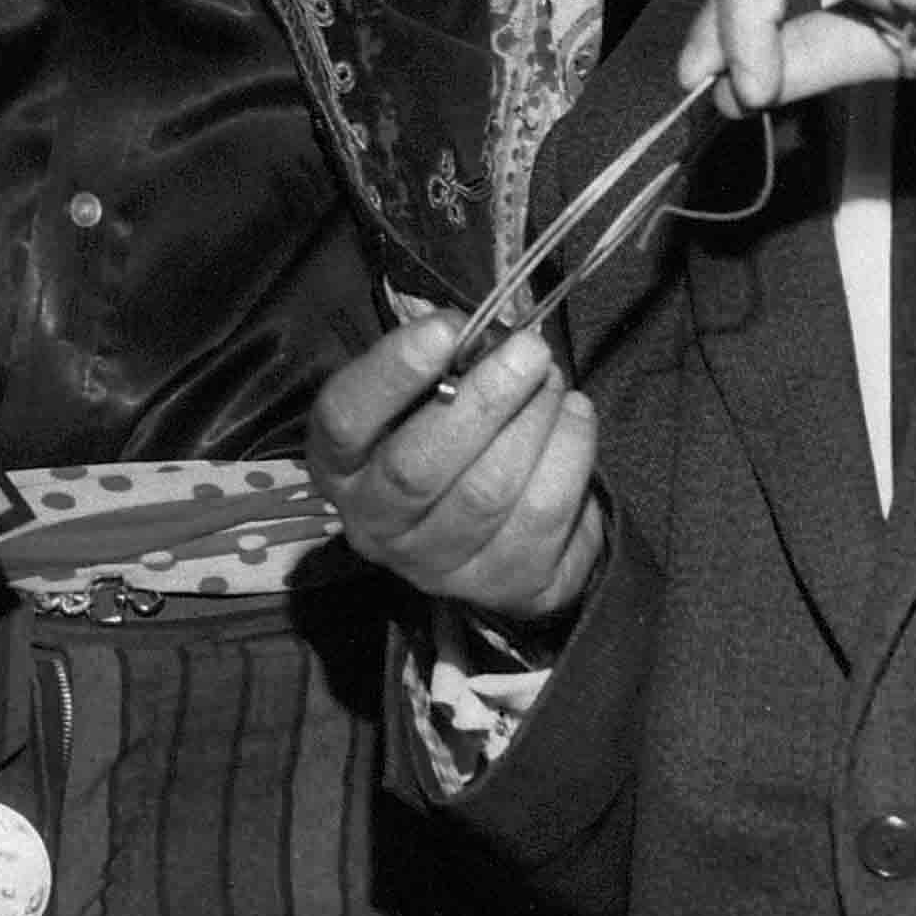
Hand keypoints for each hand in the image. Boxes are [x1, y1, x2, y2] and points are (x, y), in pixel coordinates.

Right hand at [308, 308, 603, 626]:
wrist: (490, 525)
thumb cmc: (445, 434)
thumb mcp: (420, 395)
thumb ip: (440, 364)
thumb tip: (486, 334)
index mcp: (339, 463)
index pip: (345, 419)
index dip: (392, 372)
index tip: (446, 328)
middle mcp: (375, 524)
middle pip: (419, 467)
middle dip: (483, 400)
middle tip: (529, 350)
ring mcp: (437, 566)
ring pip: (489, 493)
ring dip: (533, 422)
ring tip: (553, 380)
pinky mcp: (503, 587)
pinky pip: (544, 518)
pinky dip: (570, 456)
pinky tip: (575, 417)